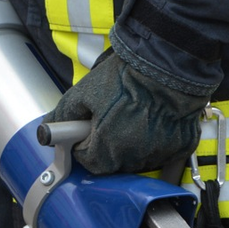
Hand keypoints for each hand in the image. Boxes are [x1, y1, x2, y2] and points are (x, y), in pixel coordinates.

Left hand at [44, 50, 209, 174]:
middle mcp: (134, 158)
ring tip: (134, 116)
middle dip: (108, 146)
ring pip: (138, 160)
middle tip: (112, 119)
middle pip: (113, 164)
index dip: (84, 145)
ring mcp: (159, 154)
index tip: (88, 130)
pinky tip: (155, 121)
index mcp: (107, 149)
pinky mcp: (180, 147)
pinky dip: (157, 142)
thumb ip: (64, 114)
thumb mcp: (86, 91)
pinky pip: (163, 152)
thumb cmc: (127, 76)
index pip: (88, 162)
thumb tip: (48, 128)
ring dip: (132, 146)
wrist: (168, 63)